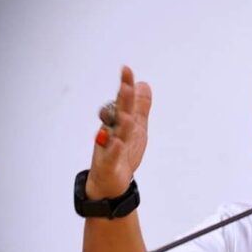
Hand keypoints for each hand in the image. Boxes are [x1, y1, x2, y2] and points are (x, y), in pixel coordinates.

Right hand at [86, 66, 152, 198]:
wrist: (110, 182)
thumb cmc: (122, 152)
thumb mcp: (136, 128)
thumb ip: (139, 107)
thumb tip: (143, 84)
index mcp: (120, 122)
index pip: (122, 101)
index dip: (125, 86)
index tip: (126, 69)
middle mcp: (112, 131)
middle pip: (117, 114)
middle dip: (122, 100)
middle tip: (126, 86)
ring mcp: (108, 147)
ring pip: (114, 134)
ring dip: (121, 125)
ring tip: (127, 116)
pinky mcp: (108, 164)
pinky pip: (110, 156)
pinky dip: (114, 149)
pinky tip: (119, 142)